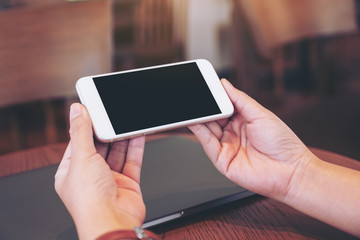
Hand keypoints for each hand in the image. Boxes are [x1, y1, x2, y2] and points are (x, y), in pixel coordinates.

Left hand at [55, 103, 145, 239]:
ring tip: (127, 122)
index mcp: (72, 171)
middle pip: (100, 146)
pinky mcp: (127, 182)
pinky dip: (136, 147)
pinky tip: (138, 134)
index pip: (78, 143)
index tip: (93, 112)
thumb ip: (80, 132)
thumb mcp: (81, 158)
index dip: (86, 127)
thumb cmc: (89, 199)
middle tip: (113, 116)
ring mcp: (110, 179)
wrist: (113, 221)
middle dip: (107, 132)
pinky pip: (132, 161)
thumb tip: (76, 111)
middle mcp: (91, 175)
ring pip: (118, 152)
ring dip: (123, 138)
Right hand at [189, 79, 312, 200]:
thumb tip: (225, 85)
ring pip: (207, 130)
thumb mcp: (260, 114)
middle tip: (196, 95)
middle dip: (204, 107)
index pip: (223, 107)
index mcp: (243, 121)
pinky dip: (199, 131)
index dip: (215, 98)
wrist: (290, 170)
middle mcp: (233, 133)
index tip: (205, 87)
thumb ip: (240, 99)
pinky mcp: (222, 161)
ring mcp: (227, 147)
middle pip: (213, 118)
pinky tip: (194, 121)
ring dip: (199, 118)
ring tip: (193, 106)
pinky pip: (207, 144)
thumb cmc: (282, 143)